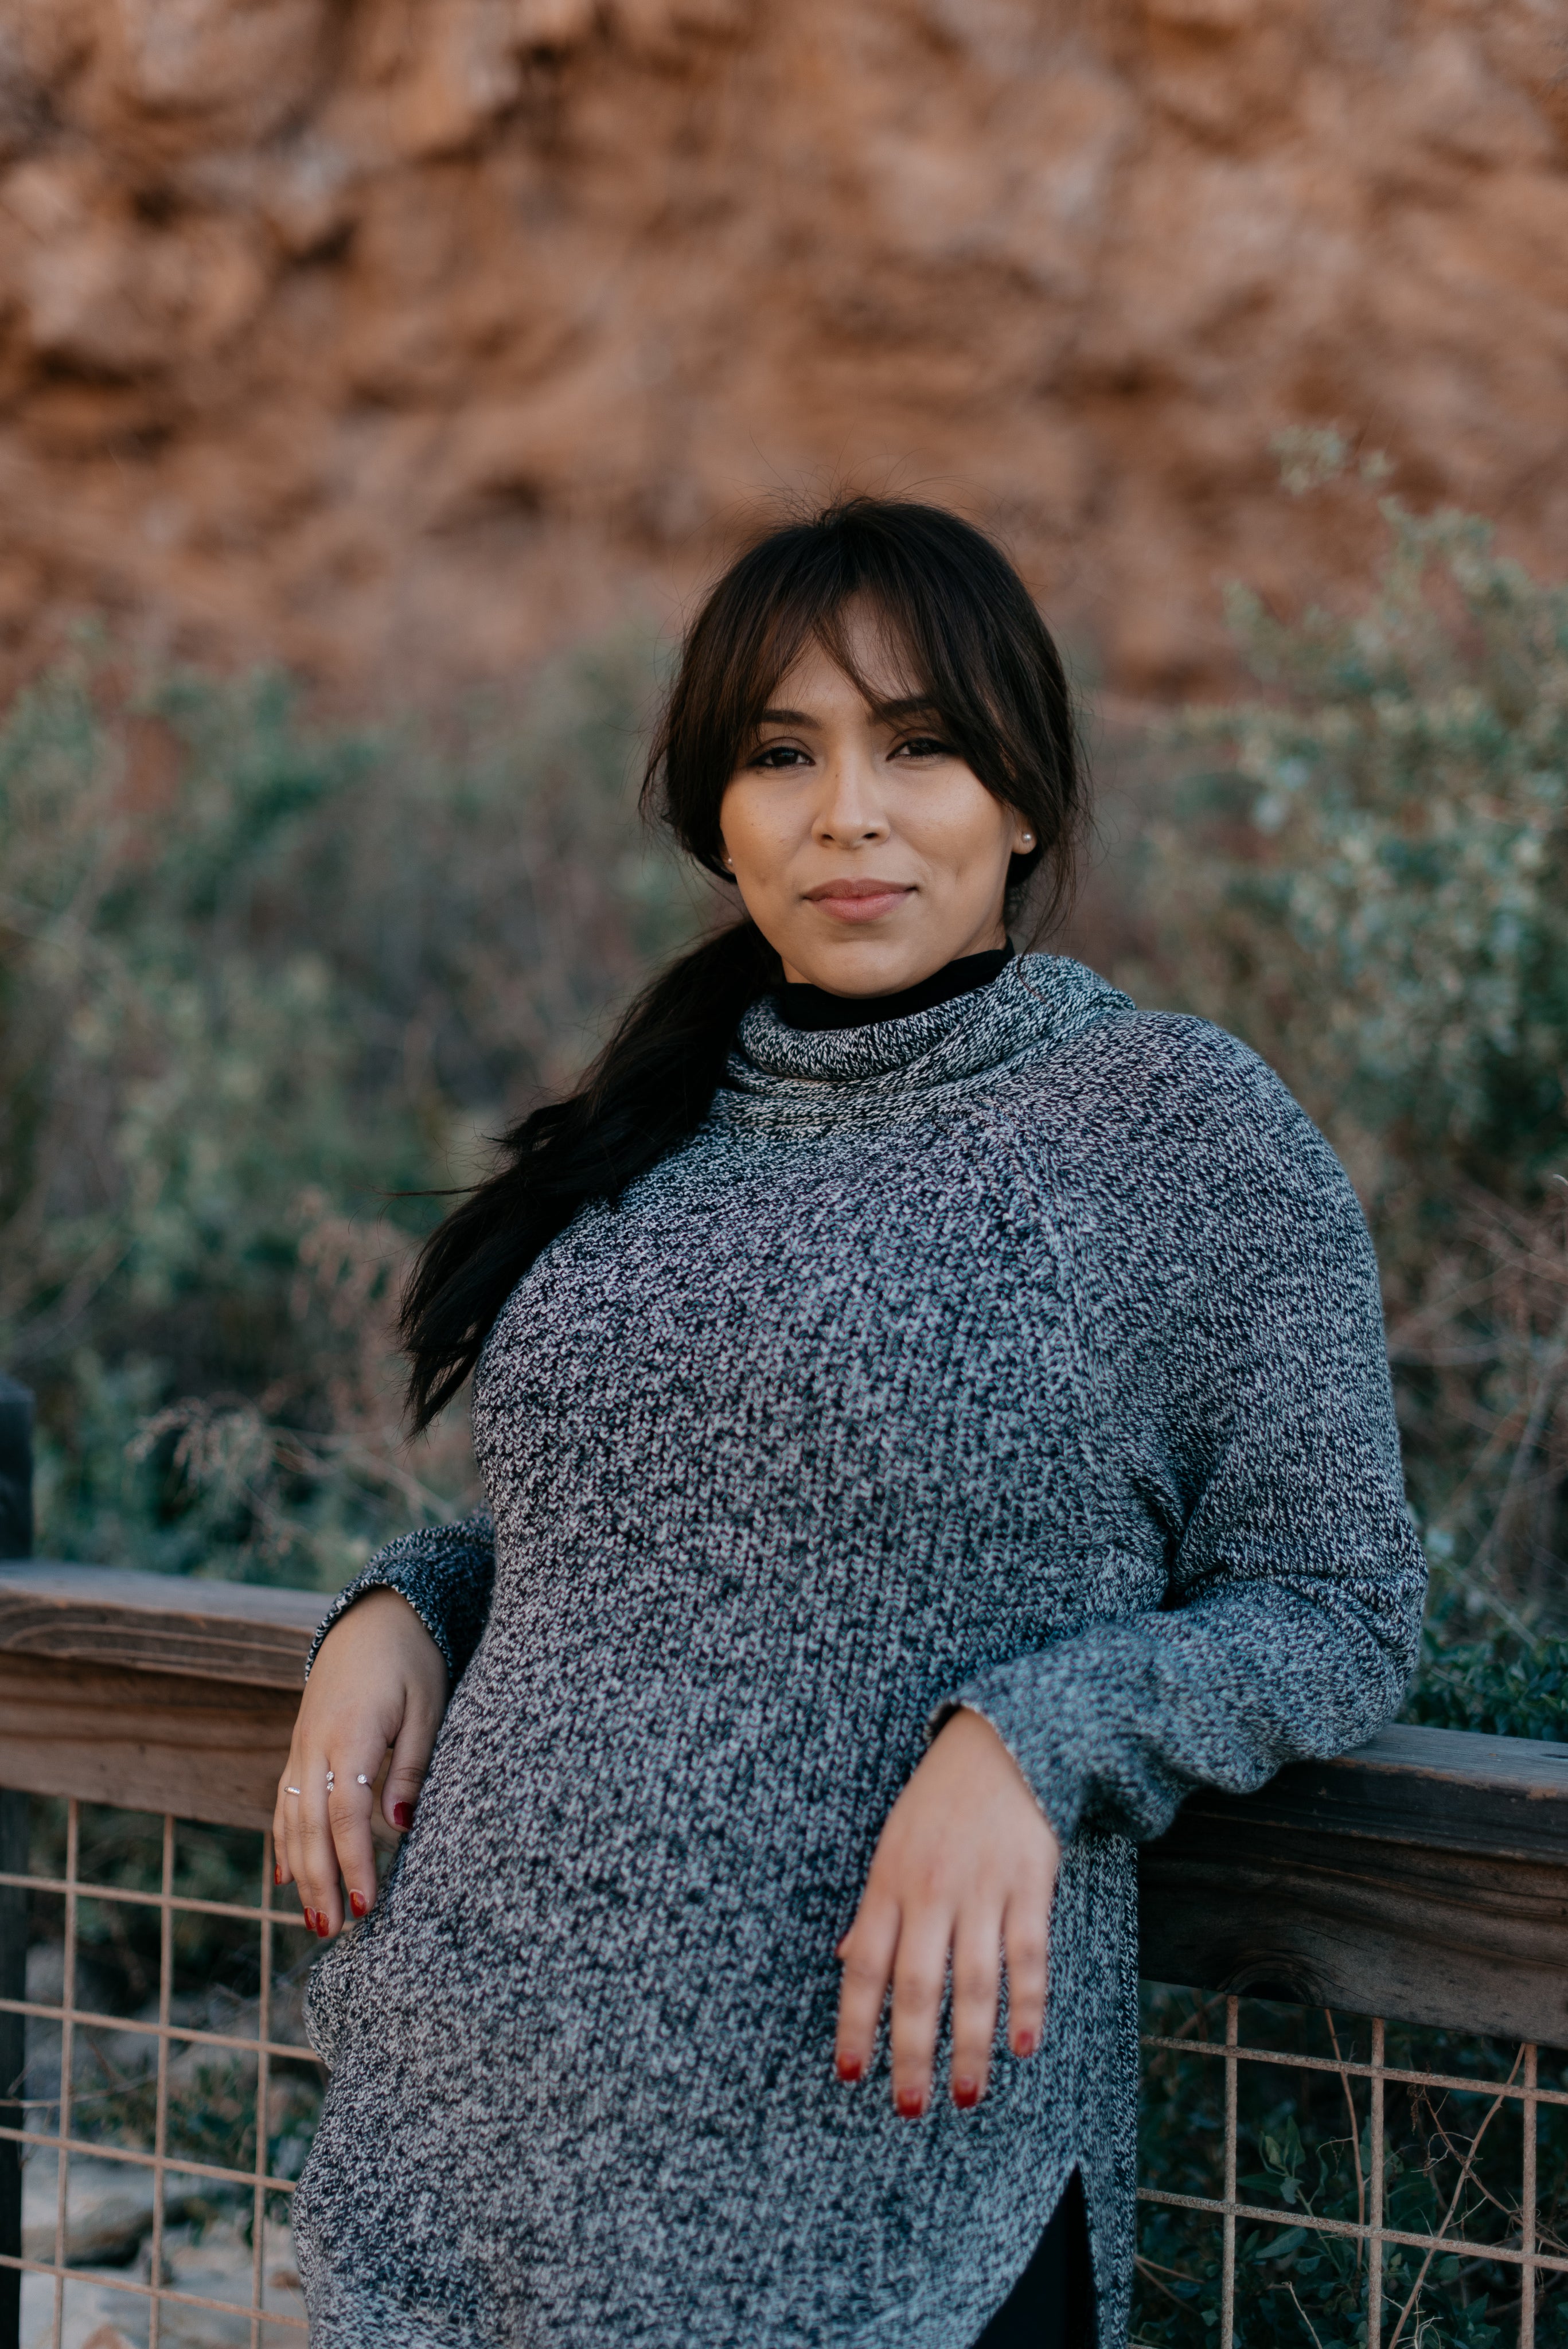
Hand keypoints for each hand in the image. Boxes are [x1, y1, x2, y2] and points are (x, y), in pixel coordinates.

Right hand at [273, 1588, 448, 1938]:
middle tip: (333, 1931)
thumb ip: (413, 1766)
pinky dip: (283, 1841)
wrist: (376, 1614)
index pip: (346, 1814)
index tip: (368, 1906)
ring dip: (300, 1871)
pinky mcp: (300, 1745)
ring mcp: (302, 1745)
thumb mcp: (428, 1705)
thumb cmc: (413, 1659)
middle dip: (320, 1882)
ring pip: (291, 1819)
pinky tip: (286, 1877)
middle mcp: (316, 1743)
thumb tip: (400, 1828)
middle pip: (310, 1826)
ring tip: (314, 1919)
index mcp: (352, 1732)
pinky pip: (285, 1801)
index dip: (354, 1863)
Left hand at [835, 1706, 1059, 2114]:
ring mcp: (983, 1888)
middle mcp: (931, 1890)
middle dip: (911, 2053)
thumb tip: (845, 1961)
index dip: (855, 2024)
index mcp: (888, 1882)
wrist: (1003, 1744)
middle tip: (909, 2107)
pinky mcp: (1030, 1884)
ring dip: (971, 2044)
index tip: (849, 2074)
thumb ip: (874, 1910)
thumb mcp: (892, 1846)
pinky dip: (1027, 2003)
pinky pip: (1028, 1954)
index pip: (864, 1966)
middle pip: (918, 1986)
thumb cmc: (939, 1803)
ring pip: (974, 1981)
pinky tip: (1023, 2046)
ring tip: (967, 2095)